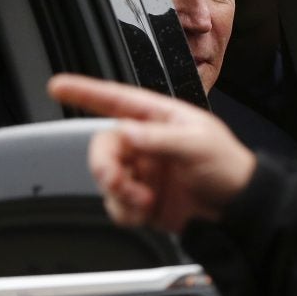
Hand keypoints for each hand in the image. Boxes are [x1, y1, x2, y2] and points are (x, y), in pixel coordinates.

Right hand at [47, 74, 255, 232]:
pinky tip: (146, 209)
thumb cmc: (228, 165)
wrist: (237, 208)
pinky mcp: (141, 199)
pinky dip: (125, 210)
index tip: (59, 85)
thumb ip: (160, 138)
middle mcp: (147, 142)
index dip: (87, 91)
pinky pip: (115, 204)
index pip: (117, 100)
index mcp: (160, 118)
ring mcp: (143, 171)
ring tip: (143, 198)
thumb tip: (127, 133)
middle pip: (104, 145)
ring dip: (118, 191)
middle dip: (104, 164)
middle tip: (117, 179)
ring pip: (105, 177)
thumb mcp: (198, 145)